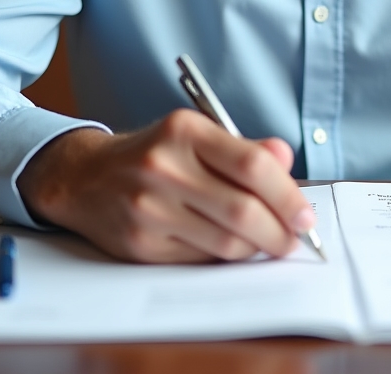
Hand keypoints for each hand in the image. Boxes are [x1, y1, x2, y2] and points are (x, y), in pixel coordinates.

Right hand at [16, 109, 315, 262]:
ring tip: (265, 242)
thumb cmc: (155, 153)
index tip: (305, 214)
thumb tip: (287, 160)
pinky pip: (200, 259)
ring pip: (225, 243)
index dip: (287, 194)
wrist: (85, 177)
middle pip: (243, 210)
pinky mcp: (141, 244)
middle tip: (293, 239)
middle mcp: (164, 167)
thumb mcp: (197, 135)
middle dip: (279, 232)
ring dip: (256, 248)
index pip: (252, 164)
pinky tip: (230, 246)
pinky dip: (224, 258)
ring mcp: (149, 208)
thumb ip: (245, 148)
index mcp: (185, 131)